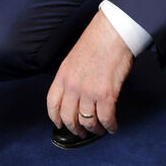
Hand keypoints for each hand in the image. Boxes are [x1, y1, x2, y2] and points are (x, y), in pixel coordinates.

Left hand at [46, 10, 132, 135]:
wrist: (113, 32)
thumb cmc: (97, 41)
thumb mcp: (73, 59)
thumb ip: (71, 77)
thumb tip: (75, 95)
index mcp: (62, 75)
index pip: (52, 103)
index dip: (55, 118)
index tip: (60, 124)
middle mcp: (72, 86)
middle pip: (68, 117)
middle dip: (75, 129)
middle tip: (81, 133)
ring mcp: (88, 91)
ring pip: (87, 122)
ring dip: (94, 130)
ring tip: (99, 130)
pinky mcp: (106, 95)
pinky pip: (106, 119)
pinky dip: (109, 126)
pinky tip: (112, 127)